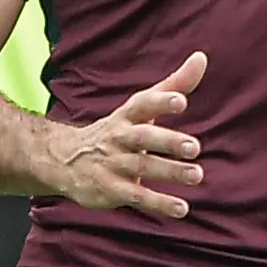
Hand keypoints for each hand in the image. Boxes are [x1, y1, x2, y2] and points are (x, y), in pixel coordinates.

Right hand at [54, 52, 206, 219]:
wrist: (65, 159)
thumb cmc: (117, 130)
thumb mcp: (140, 107)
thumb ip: (174, 84)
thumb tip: (201, 57)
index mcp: (127, 116)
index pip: (143, 104)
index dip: (161, 102)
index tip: (181, 100)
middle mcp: (119, 138)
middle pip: (143, 137)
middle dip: (168, 141)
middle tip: (195, 147)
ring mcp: (112, 164)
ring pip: (142, 167)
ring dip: (170, 172)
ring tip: (197, 175)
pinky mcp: (110, 189)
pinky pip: (136, 197)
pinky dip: (159, 203)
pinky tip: (182, 208)